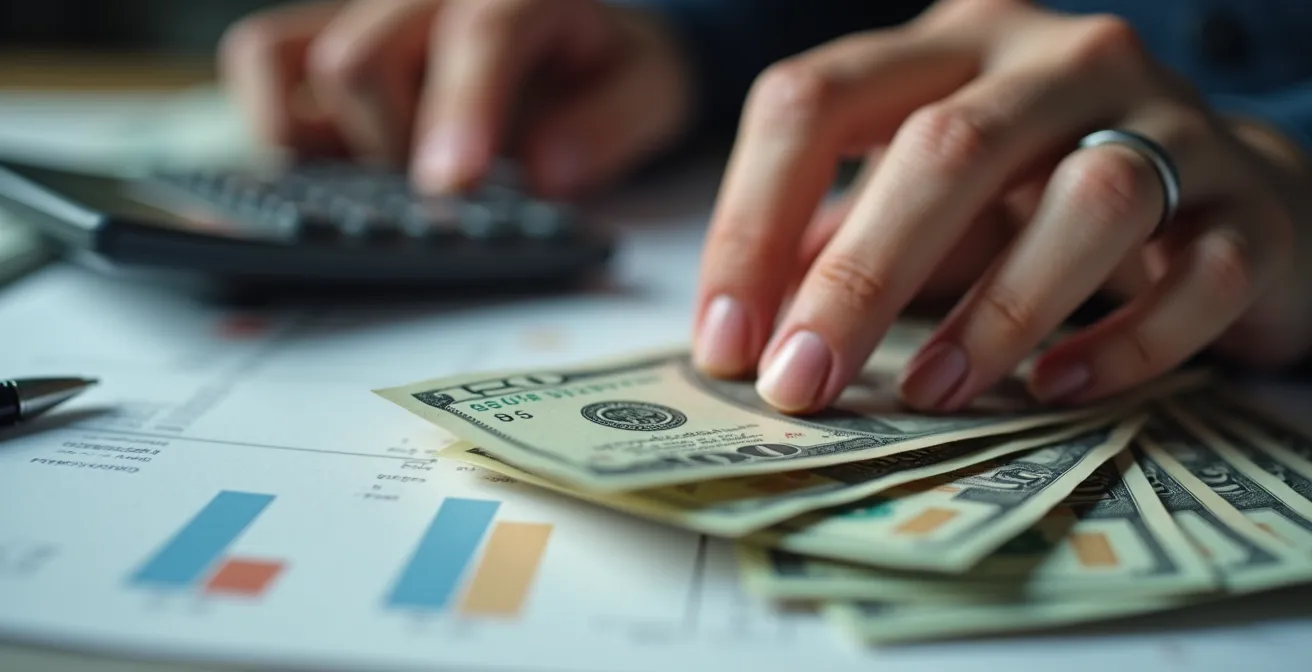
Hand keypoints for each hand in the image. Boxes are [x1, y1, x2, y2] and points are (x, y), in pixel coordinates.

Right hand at [218, 0, 692, 196]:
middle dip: (394, 149)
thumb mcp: (649, 93)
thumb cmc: (607, 70)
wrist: (586, 41)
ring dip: (338, 144)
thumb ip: (609, 127)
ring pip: (295, 58)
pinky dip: (277, 121)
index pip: (481, 33)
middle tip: (449, 194)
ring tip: (397, 176)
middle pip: (362, 59)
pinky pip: (261, 57)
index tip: (455, 183)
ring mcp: (369, 10)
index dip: (462, 109)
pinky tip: (339, 163)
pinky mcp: (323, 34)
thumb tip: (544, 170)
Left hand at [691, 0, 1311, 413]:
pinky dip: (1125, 342)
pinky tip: (1058, 387)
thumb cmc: (1043, 196)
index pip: (815, 100)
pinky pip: (1199, 278)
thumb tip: (743, 324)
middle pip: (943, 146)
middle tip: (801, 385)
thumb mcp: (924, 194)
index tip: (726, 344)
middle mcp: (1059, 62)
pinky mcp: (1252, 209)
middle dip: (859, 276)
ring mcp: (1169, 124)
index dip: (751, 223)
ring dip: (997, 310)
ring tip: (930, 393)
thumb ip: (840, 233)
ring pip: (1091, 198)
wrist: (1230, 190)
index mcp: (952, 46)